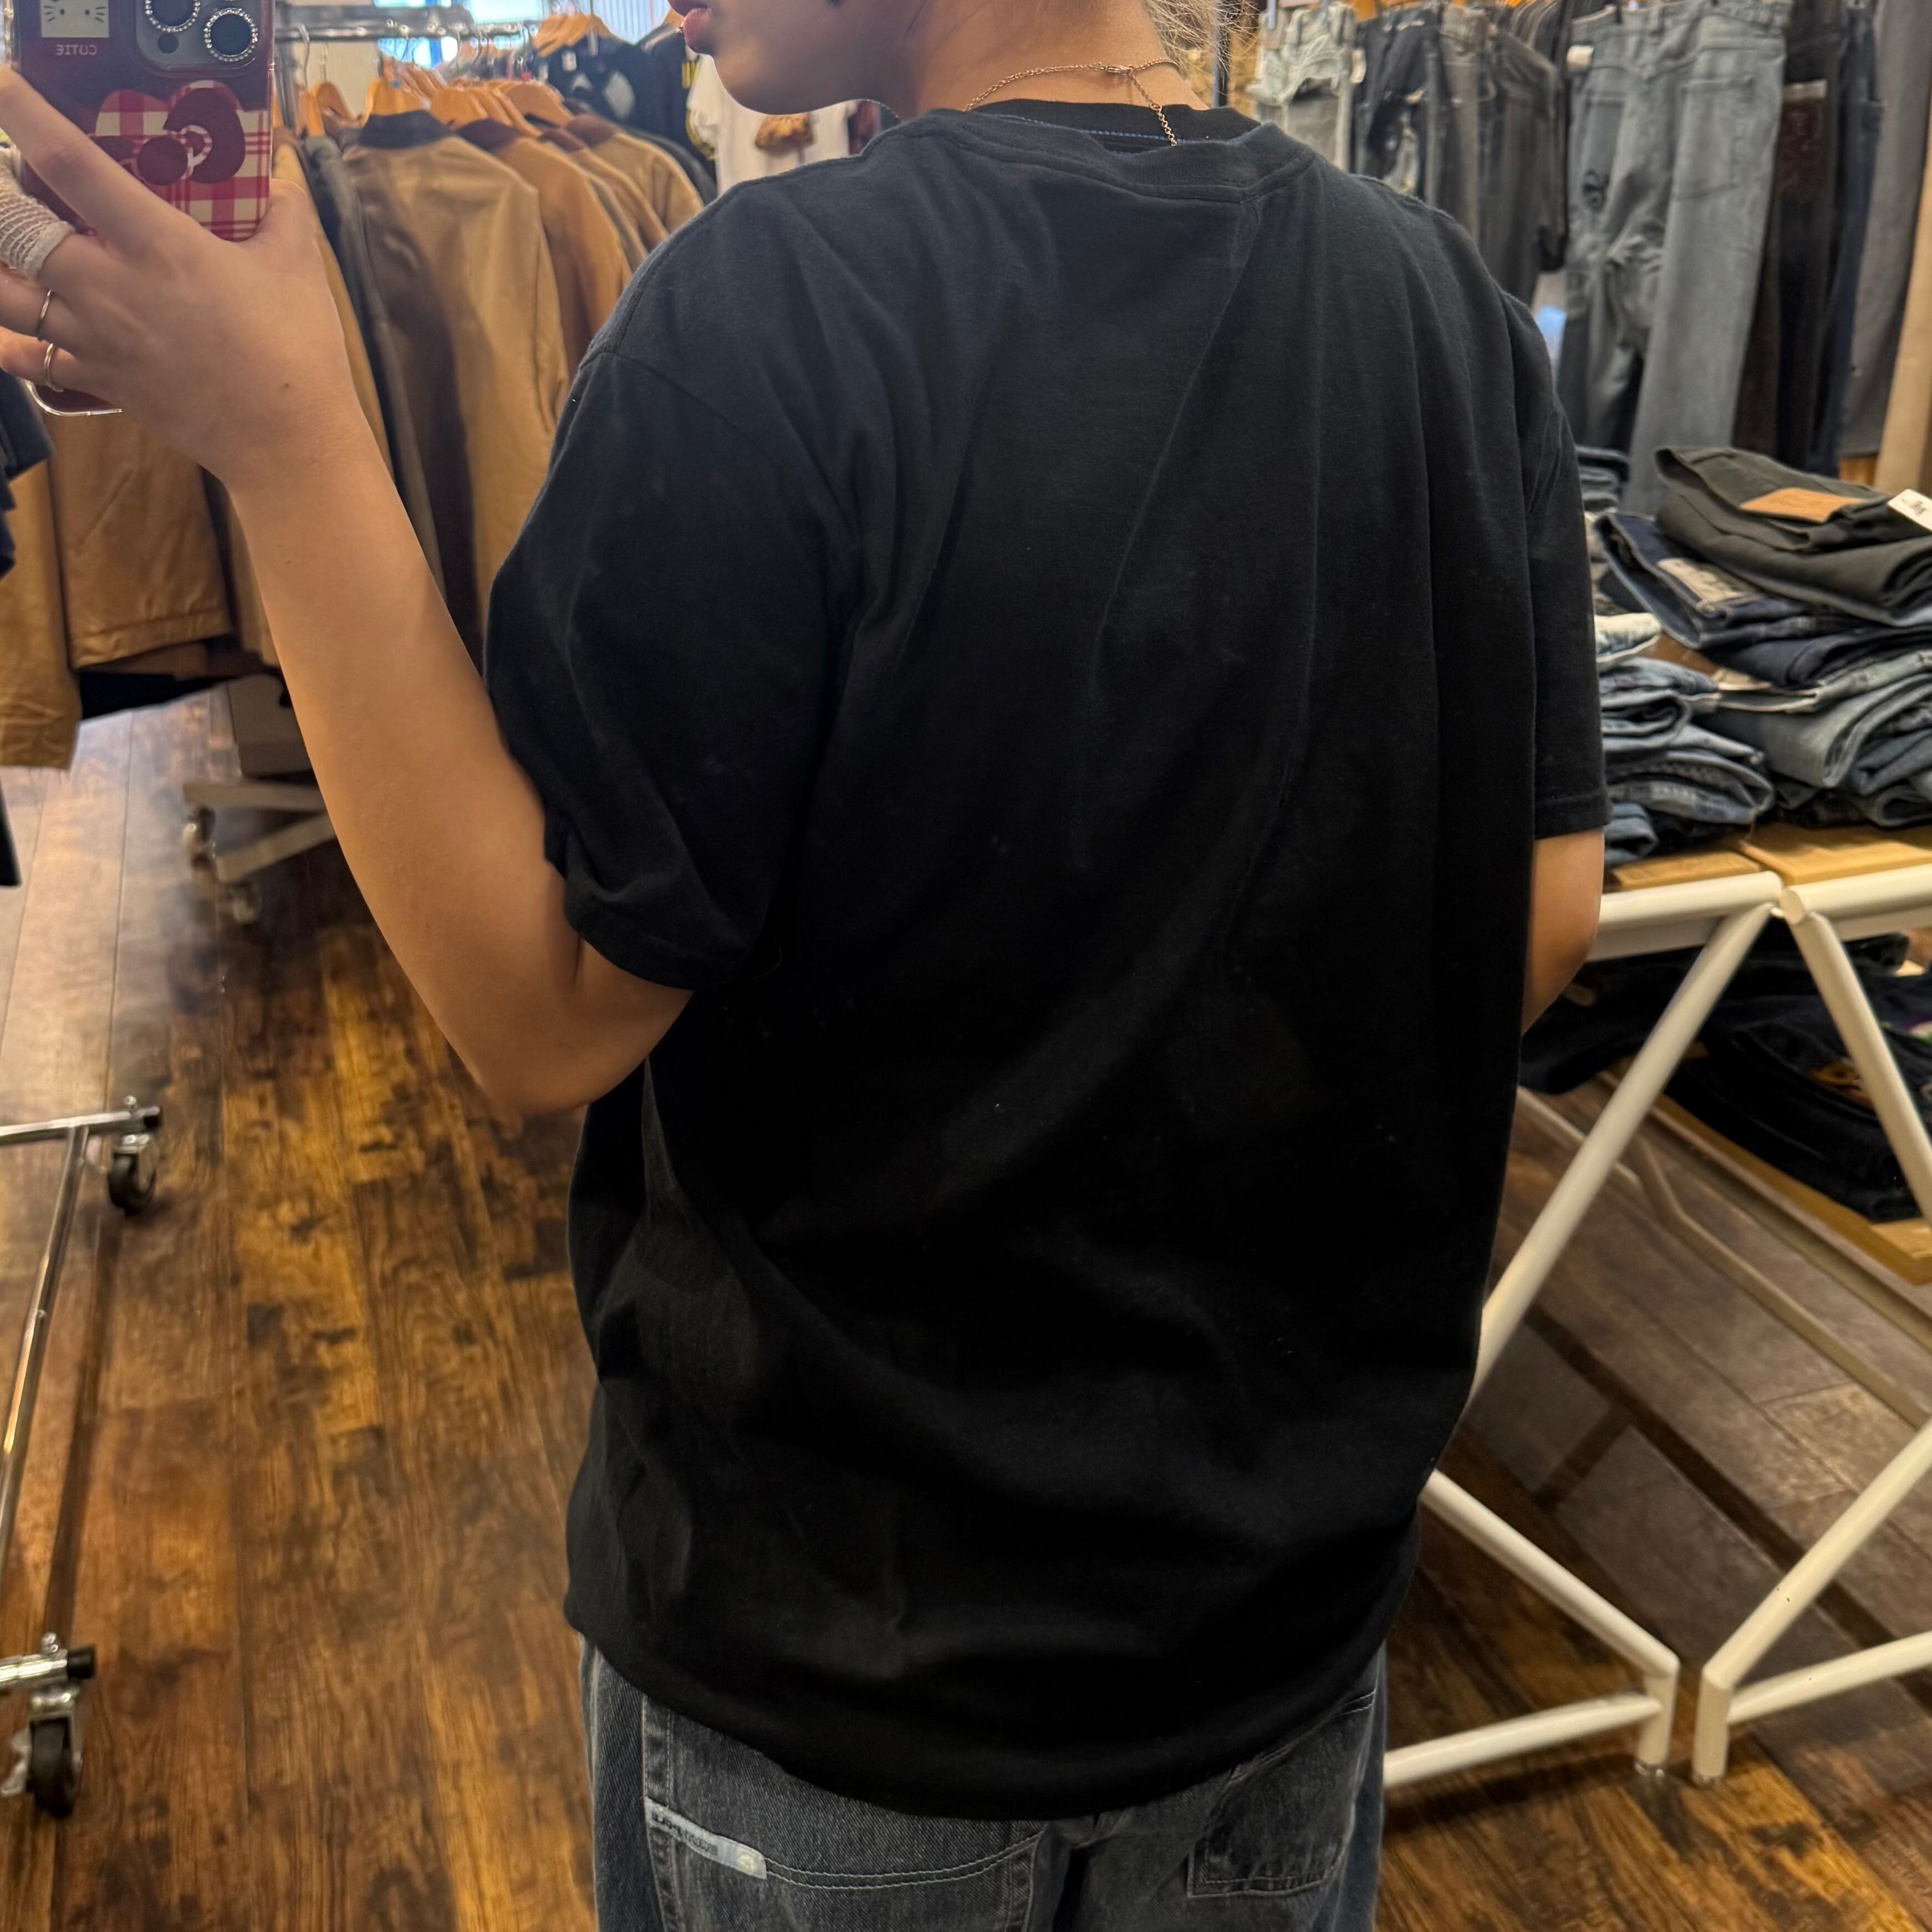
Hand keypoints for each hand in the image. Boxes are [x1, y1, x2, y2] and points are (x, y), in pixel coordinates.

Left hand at [0, 66, 368, 490]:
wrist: (290, 445)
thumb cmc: (296, 353)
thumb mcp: (299, 269)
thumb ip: (284, 212)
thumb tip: (281, 174)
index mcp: (158, 245)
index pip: (72, 163)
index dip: (24, 113)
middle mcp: (110, 287)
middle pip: (10, 228)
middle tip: (6, 181)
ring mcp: (97, 338)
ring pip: (2, 294)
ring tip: (8, 248)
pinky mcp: (101, 382)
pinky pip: (28, 359)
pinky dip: (7, 343)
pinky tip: (5, 329)